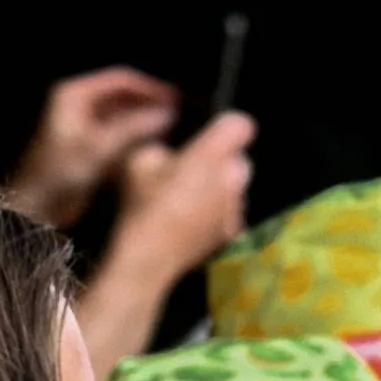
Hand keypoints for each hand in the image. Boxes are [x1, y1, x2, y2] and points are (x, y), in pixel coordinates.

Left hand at [4, 67, 180, 225]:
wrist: (36, 208)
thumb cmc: (59, 175)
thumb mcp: (99, 147)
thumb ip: (134, 128)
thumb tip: (168, 113)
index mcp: (75, 95)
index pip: (120, 80)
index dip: (150, 88)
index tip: (176, 99)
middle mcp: (79, 105)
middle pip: (123, 97)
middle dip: (149, 106)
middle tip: (178, 115)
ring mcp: (84, 126)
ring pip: (123, 117)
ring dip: (144, 123)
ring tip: (172, 131)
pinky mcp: (89, 147)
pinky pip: (118, 135)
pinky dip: (136, 139)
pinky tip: (154, 147)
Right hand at [105, 110, 255, 281]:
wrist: (149, 256)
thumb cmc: (143, 202)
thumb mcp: (139, 159)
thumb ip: (162, 144)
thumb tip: (172, 146)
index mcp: (212, 153)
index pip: (241, 125)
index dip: (228, 126)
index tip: (212, 133)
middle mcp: (233, 177)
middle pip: (240, 158)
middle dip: (223, 160)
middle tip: (194, 168)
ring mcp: (236, 207)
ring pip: (237, 187)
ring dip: (221, 187)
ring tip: (191, 197)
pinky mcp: (233, 231)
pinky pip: (231, 212)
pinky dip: (219, 212)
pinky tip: (195, 219)